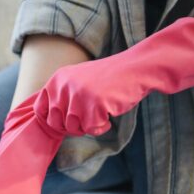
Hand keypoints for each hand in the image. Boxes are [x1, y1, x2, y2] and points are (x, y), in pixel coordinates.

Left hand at [33, 14, 193, 136]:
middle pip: (58, 125)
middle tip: (98, 112)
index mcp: (61, 79)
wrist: (150, 64)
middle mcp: (64, 82)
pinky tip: (114, 110)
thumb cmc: (123, 84)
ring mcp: (77, 89)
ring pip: (73, 127)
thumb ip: (73, 107)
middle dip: (75, 126)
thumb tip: (56, 128)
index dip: (57, 125)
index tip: (72, 123)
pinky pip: (92, 126)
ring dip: (91, 125)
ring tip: (107, 107)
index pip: (42, 114)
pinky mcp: (94, 97)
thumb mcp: (93, 92)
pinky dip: (103, 124)